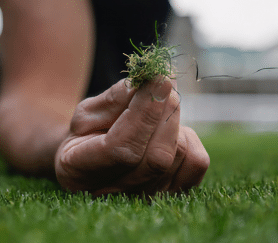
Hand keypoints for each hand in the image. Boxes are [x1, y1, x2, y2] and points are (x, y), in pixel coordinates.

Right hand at [55, 77, 209, 196]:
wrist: (94, 162)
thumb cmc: (87, 135)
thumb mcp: (88, 112)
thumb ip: (114, 99)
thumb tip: (151, 83)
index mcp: (80, 171)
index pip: (122, 148)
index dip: (144, 114)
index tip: (158, 80)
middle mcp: (115, 193)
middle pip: (157, 156)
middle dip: (165, 112)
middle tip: (164, 81)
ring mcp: (147, 198)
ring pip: (179, 154)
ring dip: (174, 119)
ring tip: (157, 106)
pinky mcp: (174, 193)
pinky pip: (197, 161)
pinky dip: (189, 137)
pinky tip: (169, 129)